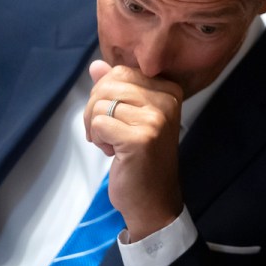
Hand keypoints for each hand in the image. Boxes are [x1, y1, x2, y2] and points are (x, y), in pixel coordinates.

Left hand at [84, 60, 184, 241]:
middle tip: (109, 133)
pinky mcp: (140, 138)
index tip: (118, 118)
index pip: (121, 72)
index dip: (106, 94)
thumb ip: (115, 89)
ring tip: (113, 144)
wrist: (154, 199)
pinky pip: (98, 123)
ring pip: (100, 103)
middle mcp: (167, 100)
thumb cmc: (142, 158)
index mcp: (169, 90)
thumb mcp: (131, 117)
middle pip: (108, 84)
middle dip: (96, 109)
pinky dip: (98, 140)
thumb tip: (96, 66)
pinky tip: (113, 153)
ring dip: (96, 127)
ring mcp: (156, 118)